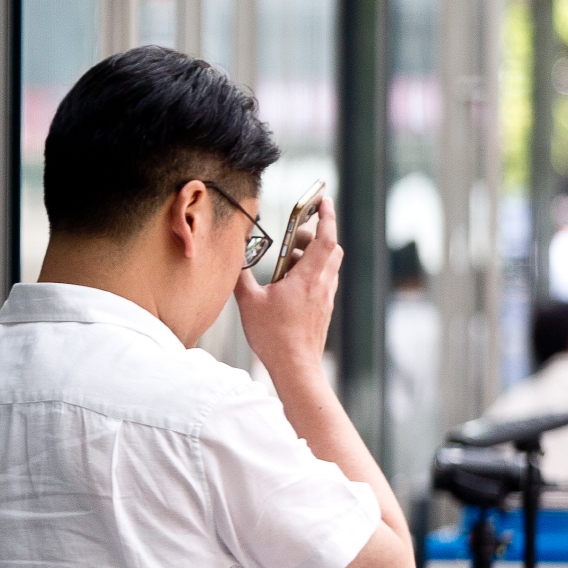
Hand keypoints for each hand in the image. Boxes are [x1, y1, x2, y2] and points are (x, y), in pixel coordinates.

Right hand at [233, 196, 341, 379]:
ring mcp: (325, 298)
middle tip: (296, 235)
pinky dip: (313, 273)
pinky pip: (324, 282)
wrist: (295, 366)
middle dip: (316, 235)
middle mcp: (322, 285)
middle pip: (331, 249)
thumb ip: (242, 278)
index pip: (325, 238)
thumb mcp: (249, 303)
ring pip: (329, 265)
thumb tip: (236, 260)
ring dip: (313, 256)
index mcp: (307, 278)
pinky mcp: (324, 310)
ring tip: (288, 262)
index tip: (324, 201)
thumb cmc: (273, 336)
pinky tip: (293, 285)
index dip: (326, 216)